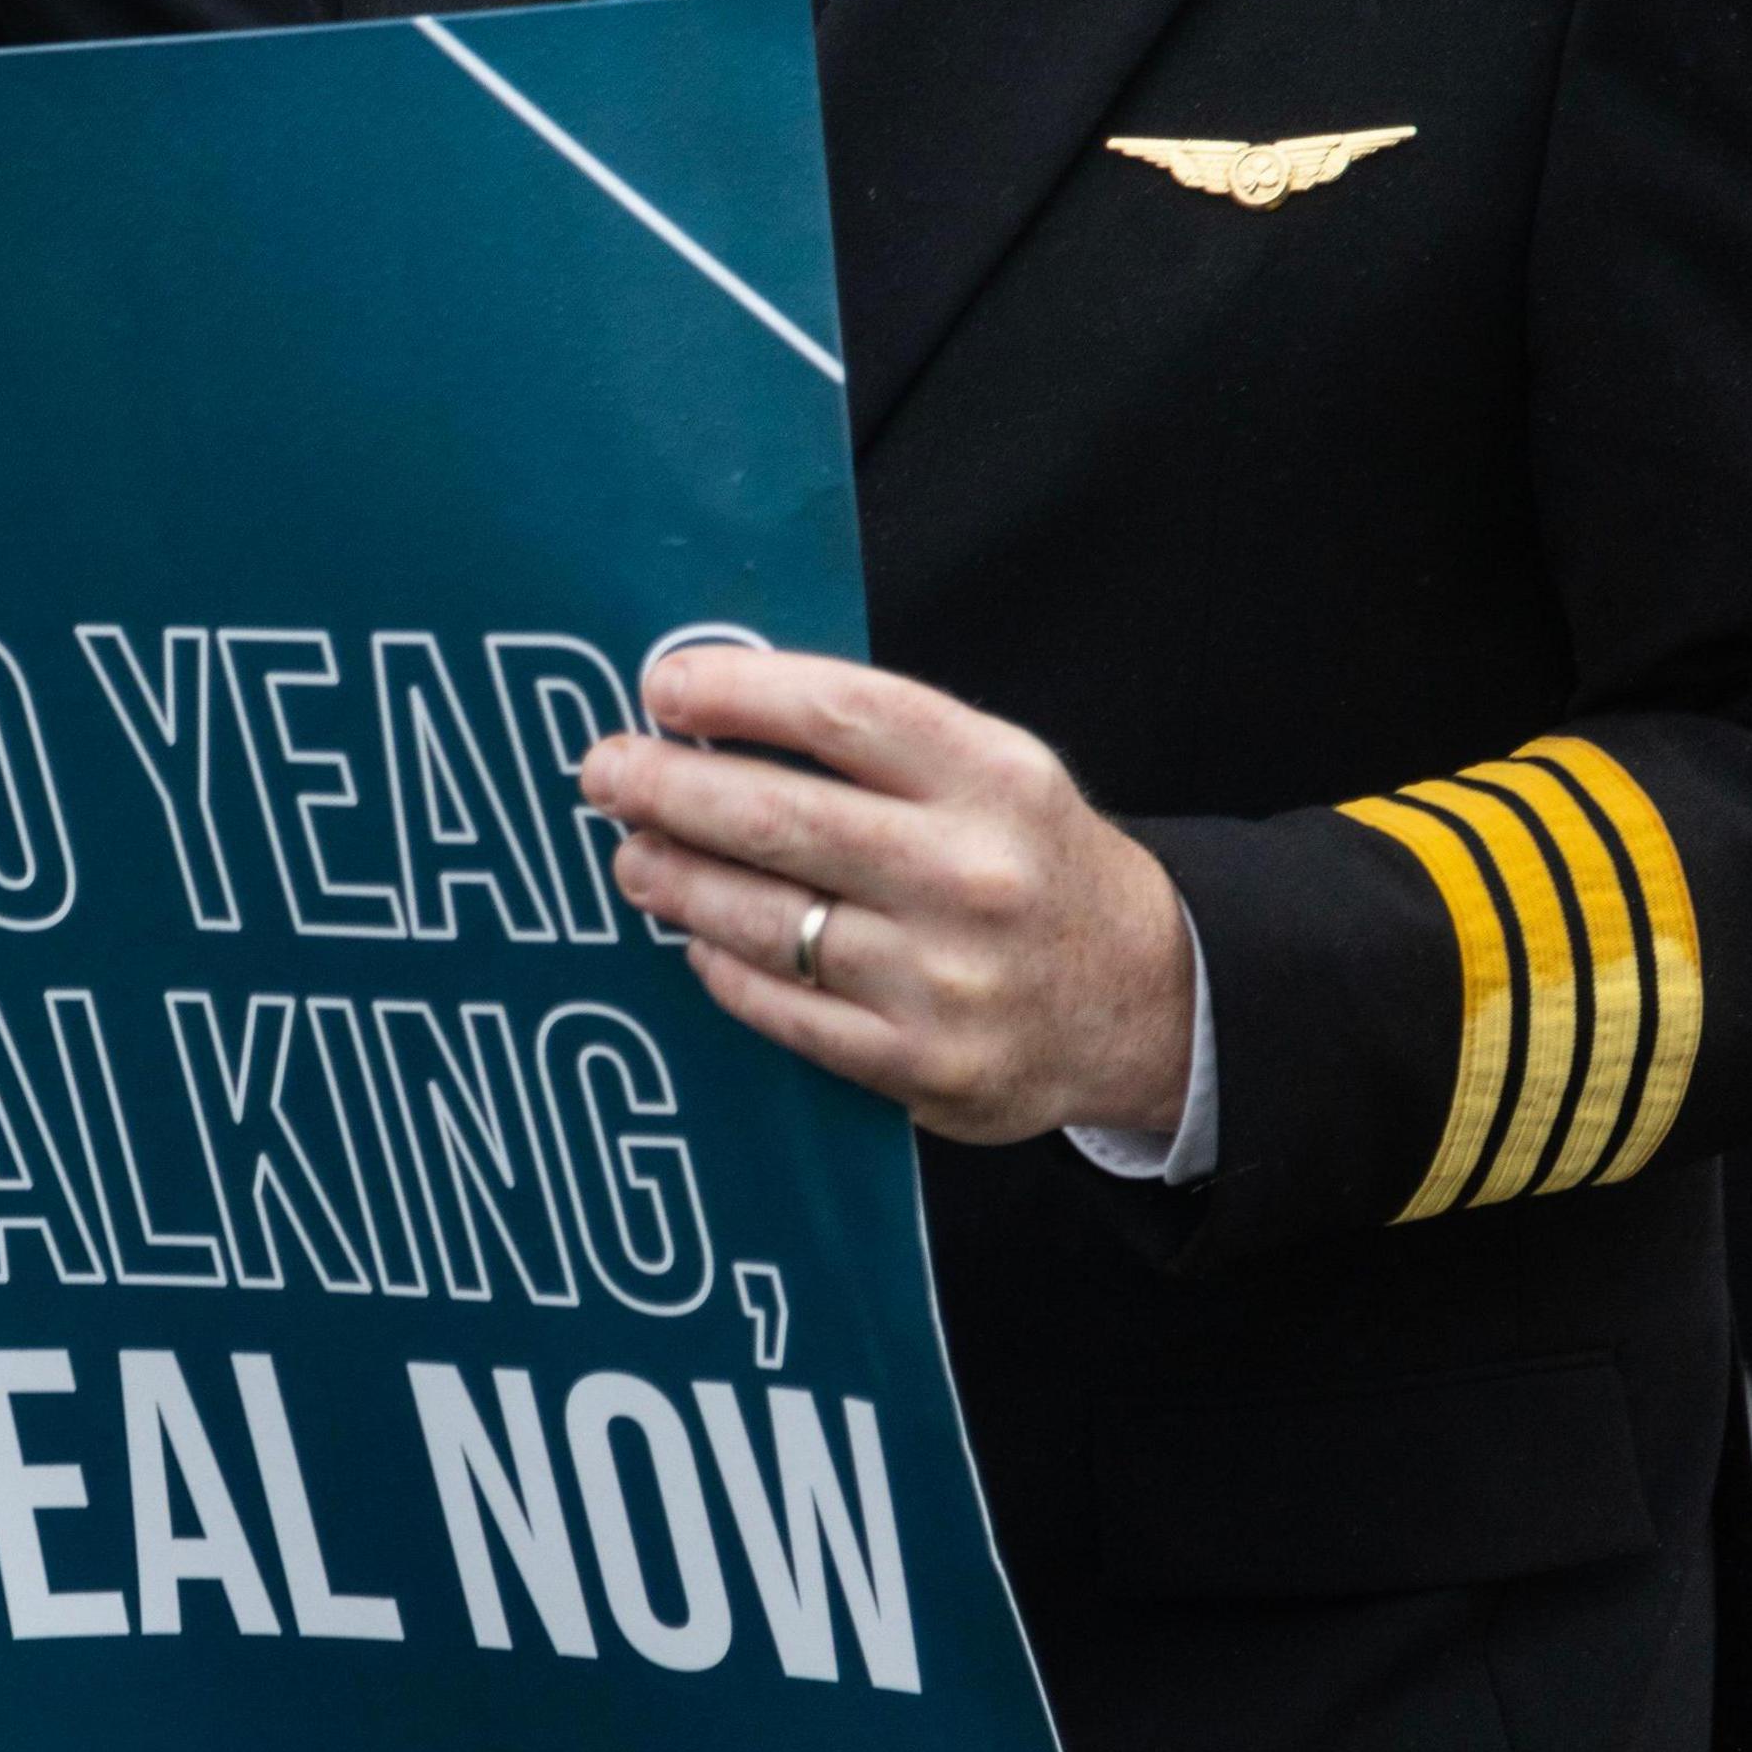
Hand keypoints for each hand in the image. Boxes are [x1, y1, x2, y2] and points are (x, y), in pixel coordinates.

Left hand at [580, 647, 1195, 1144]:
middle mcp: (973, 875)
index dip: (738, 692)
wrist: (1145, 1000)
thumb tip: (711, 712)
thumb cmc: (1033, 865)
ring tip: (633, 859)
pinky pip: (782, 1010)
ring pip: (763, 920)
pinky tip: (697, 940)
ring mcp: (945, 980)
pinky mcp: (921, 1067)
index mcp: (996, 778)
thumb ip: (876, 744)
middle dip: (667, 789)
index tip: (662, 685)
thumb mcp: (993, 775)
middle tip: (605, 773)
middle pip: (778, 818)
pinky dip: (723, 969)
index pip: (842, 713)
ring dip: (675, 882)